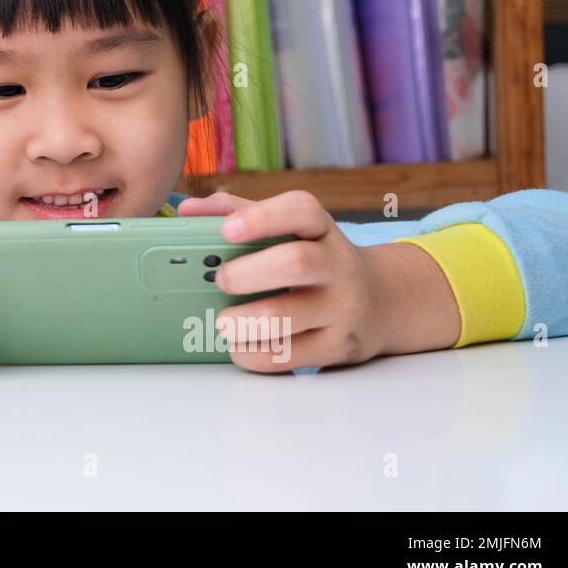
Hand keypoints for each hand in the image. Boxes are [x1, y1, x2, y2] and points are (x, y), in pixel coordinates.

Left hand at [177, 191, 459, 371]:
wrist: (379, 302)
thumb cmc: (312, 259)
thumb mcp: (288, 230)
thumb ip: (237, 213)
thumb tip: (187, 211)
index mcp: (320, 230)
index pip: (301, 211)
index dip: (262, 217)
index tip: (227, 230)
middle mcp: (338, 265)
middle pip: (296, 263)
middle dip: (249, 273)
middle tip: (220, 280)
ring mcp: (342, 308)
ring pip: (290, 316)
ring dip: (245, 320)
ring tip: (222, 322)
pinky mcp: (338, 347)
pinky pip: (289, 356)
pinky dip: (254, 353)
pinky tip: (237, 346)